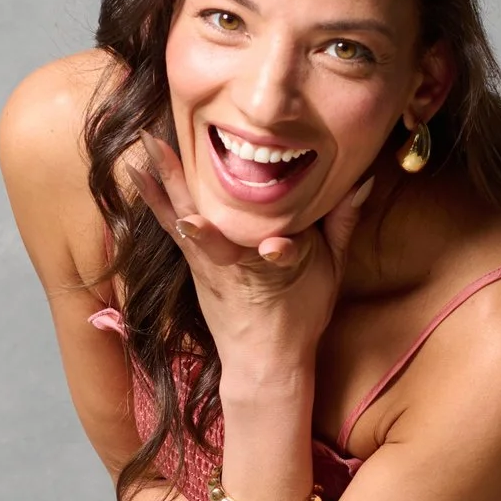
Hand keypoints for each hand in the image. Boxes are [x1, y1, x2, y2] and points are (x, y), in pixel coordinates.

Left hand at [128, 137, 373, 382]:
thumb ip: (343, 222)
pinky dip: (155, 198)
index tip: (277, 249)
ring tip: (146, 143)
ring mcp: (210, 262)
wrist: (262, 361)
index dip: (282, 251)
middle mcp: (238, 262)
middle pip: (215, 216)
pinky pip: (171, 225)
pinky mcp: (195, 264)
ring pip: (186, 215)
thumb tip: (363, 179)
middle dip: (190, 179)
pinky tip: (137, 173)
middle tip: (164, 139)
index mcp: (281, 264)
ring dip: (165, 179)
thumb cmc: (300, 314)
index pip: (284, 251)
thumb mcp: (332, 270)